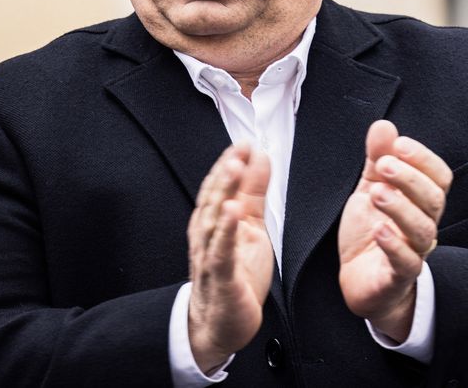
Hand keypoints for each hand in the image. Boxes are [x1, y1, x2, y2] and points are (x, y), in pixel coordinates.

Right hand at [186, 143, 272, 371]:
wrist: (222, 324)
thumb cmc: (236, 274)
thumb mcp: (250, 226)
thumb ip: (253, 193)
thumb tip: (259, 158)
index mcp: (215, 222)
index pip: (219, 186)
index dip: (231, 163)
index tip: (244, 142)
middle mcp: (208, 235)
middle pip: (214, 197)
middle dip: (226, 171)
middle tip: (239, 148)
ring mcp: (211, 256)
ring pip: (214, 220)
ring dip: (223, 192)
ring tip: (234, 169)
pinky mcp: (221, 278)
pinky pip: (221, 252)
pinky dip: (225, 231)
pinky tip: (232, 212)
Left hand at [338, 120, 452, 341]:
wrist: (359, 281)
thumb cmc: (371, 233)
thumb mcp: (370, 189)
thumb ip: (377, 159)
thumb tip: (384, 126)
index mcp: (421, 203)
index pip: (439, 178)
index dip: (423, 159)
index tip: (398, 144)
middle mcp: (424, 226)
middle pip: (434, 200)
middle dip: (411, 178)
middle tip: (383, 165)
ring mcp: (414, 253)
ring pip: (423, 230)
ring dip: (401, 207)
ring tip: (376, 193)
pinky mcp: (397, 278)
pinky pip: (407, 263)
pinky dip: (394, 246)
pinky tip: (379, 230)